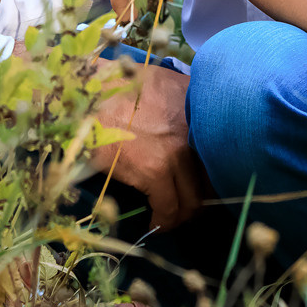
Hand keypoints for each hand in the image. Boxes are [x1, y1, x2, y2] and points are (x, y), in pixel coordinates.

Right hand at [88, 58, 205, 230]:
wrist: (85, 94)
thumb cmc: (116, 88)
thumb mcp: (158, 83)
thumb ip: (180, 104)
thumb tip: (188, 130)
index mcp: (198, 107)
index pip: (222, 152)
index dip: (214, 174)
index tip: (205, 185)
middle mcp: (195, 130)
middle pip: (211, 180)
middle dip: (201, 199)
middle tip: (189, 208)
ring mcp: (177, 152)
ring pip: (192, 200)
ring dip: (183, 215)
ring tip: (172, 218)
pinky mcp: (154, 171)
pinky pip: (168, 208)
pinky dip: (163, 222)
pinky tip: (156, 223)